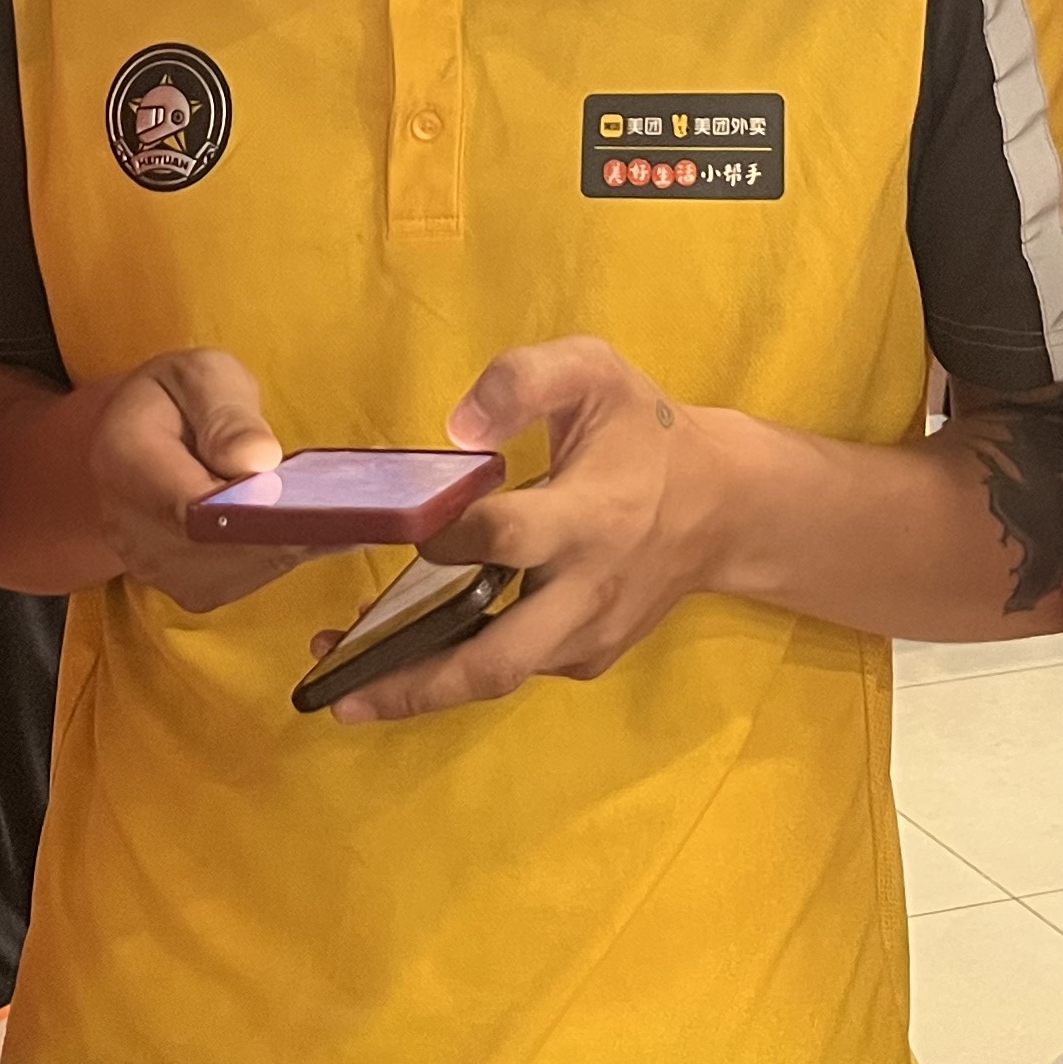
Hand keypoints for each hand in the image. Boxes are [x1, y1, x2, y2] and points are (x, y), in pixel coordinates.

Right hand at [84, 348, 322, 613]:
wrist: (142, 442)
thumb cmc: (180, 400)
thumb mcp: (203, 376)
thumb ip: (226, 412)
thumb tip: (258, 459)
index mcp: (124, 460)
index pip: (189, 506)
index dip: (249, 509)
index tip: (297, 492)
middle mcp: (128, 529)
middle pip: (223, 548)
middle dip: (284, 525)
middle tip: (335, 497)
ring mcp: (157, 569)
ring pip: (244, 568)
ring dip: (289, 539)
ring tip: (321, 502)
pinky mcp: (190, 590)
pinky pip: (250, 579)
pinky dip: (284, 551)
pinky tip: (305, 520)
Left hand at [324, 336, 725, 721]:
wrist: (724, 504)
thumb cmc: (645, 431)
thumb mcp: (594, 371)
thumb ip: (523, 378)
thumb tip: (455, 424)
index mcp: (591, 516)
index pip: (507, 540)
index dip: (448, 538)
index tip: (402, 529)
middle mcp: (588, 590)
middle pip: (497, 658)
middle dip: (415, 681)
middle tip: (338, 691)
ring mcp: (589, 634)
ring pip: (498, 675)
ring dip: (421, 686)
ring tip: (344, 686)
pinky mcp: (588, 656)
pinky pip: (516, 667)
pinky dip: (460, 666)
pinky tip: (409, 651)